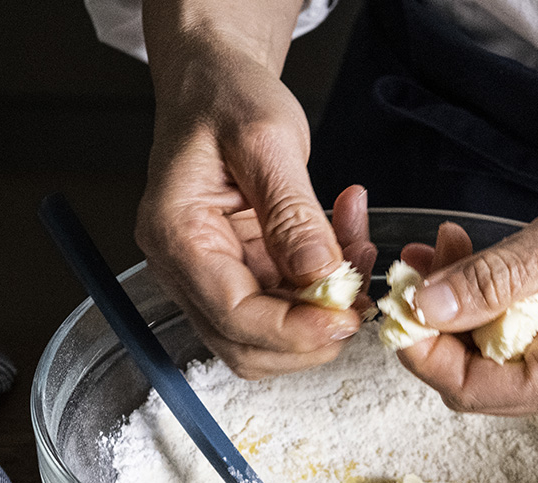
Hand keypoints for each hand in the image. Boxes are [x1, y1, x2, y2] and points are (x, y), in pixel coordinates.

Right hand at [134, 14, 373, 378]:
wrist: (214, 82)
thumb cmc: (226, 97)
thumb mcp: (268, 140)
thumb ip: (293, 213)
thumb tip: (320, 276)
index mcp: (176, 234)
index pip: (232, 314)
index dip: (292, 330)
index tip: (346, 318)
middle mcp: (184, 267)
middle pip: (245, 345)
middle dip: (310, 336)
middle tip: (361, 299)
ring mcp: (211, 274)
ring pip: (270, 336)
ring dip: (324, 312)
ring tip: (358, 252)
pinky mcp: (241, 271)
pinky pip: (287, 304)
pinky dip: (325, 286)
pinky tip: (347, 240)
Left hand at [397, 75, 537, 414]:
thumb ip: (495, 278)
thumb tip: (425, 305)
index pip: (468, 389)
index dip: (420, 350)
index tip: (394, 301)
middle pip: (472, 375)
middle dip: (434, 321)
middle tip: (412, 264)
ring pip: (488, 349)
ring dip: (456, 301)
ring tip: (439, 246)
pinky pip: (513, 329)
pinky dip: (486, 295)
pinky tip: (471, 253)